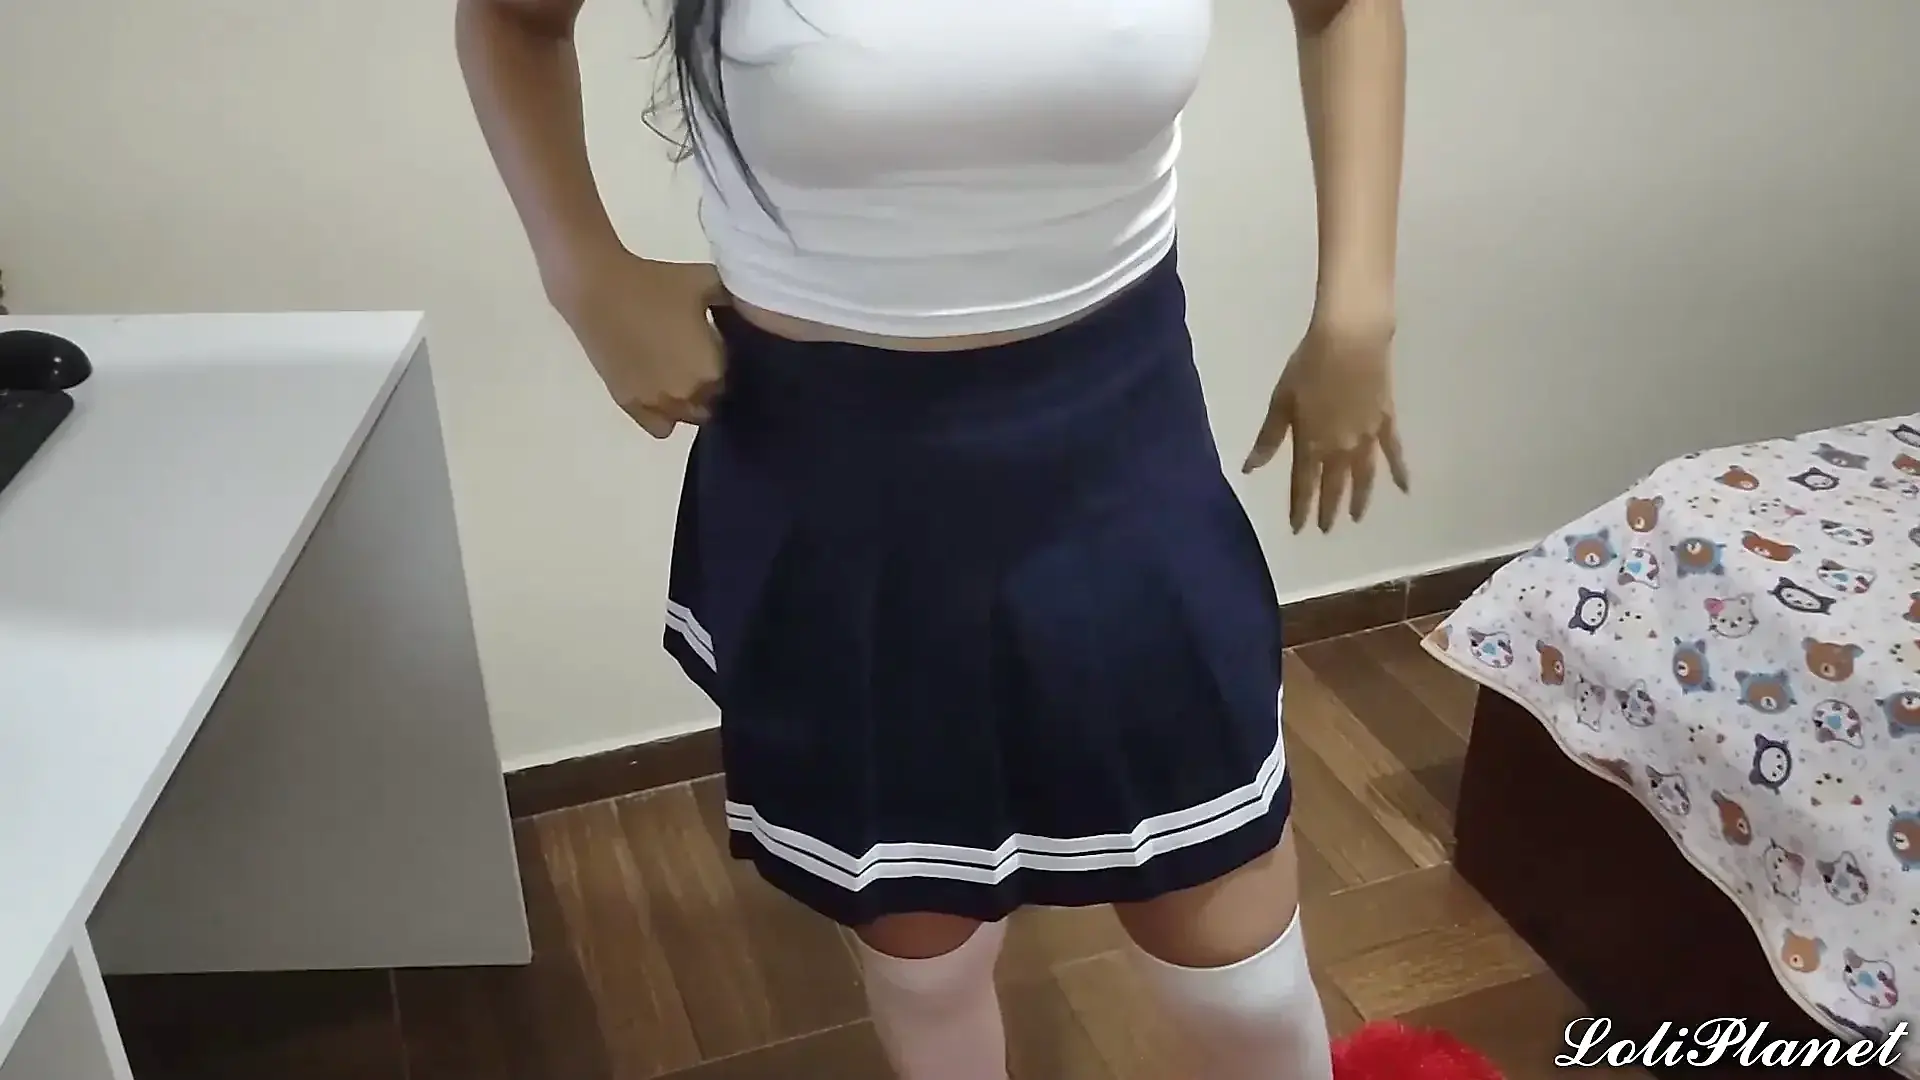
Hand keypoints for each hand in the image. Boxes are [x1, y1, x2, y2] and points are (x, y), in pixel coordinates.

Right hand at [551, 249, 728, 438]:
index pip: (732, 379)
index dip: (724, 363)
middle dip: (708, 383)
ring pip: (688, 416)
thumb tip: (748, 308)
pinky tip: (660, 393)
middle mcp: (688, 394)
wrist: (599, 287)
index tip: (715, 347)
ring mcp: (657, 403)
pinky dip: (665, 415)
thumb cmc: (656, 282)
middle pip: (711, 400)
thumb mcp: (706, 280)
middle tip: (694, 358)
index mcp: (711, 368)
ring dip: (688, 401)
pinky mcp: (630, 404)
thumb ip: (732, 299)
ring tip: (675, 373)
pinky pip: (660, 427)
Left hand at [1242, 321, 1409, 532]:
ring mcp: (1367, 436)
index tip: (1298, 529)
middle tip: (1326, 529)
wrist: (1350, 339)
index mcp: (1311, 443)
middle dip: (1329, 509)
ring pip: (1364, 476)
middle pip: (1334, 485)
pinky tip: (1404, 488)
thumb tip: (1250, 470)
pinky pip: (1394, 452)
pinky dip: (1399, 471)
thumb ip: (1268, 439)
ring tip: (1356, 517)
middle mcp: (1340, 448)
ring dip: (1360, 498)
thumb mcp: (1281, 402)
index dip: (1301, 508)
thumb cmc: (1308, 366)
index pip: (1304, 485)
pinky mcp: (1386, 421)